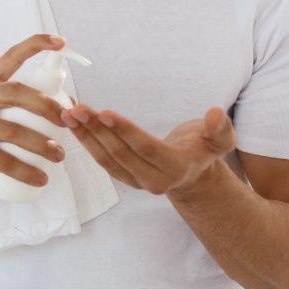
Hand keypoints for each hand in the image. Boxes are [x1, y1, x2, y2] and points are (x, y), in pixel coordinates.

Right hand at [0, 34, 69, 188]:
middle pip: (16, 93)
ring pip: (14, 131)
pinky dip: (26, 171)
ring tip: (59, 156)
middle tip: (67, 121)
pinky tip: (41, 178)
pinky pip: (4, 161)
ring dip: (42, 146)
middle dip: (47, 105)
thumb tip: (66, 106)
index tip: (60, 42)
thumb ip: (17, 103)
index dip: (35, 46)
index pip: (10, 57)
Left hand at [60, 103, 236, 194]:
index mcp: (176, 168)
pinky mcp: (123, 176)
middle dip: (96, 130)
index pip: (145, 148)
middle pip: (120, 153)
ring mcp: (135, 181)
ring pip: (106, 158)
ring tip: (68, 113)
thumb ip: (219, 128)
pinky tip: (72, 123)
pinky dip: (85, 140)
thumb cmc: (203, 148)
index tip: (104, 112)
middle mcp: (154, 181)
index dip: (124, 130)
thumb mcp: (219, 139)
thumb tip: (216, 113)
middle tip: (77, 108)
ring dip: (85, 135)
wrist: (192, 173)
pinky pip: (101, 159)